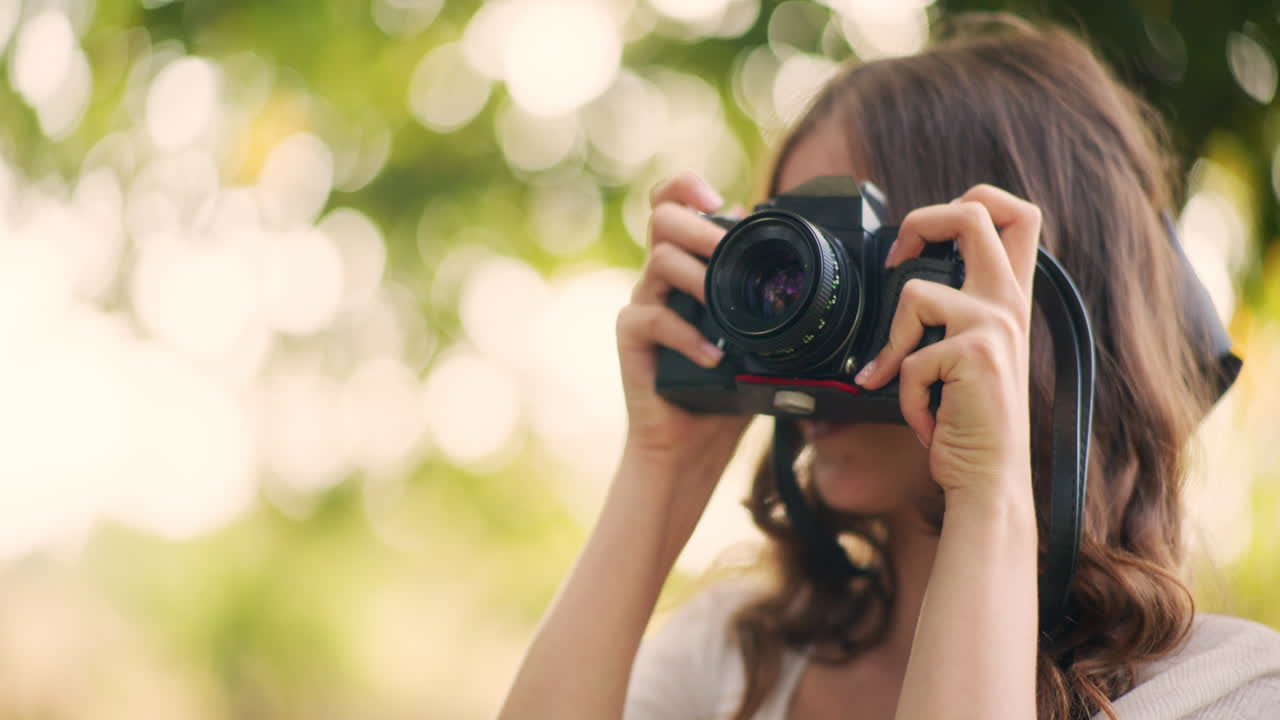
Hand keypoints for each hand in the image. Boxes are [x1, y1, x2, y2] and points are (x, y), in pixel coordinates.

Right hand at [616, 171, 750, 476]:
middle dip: (699, 226)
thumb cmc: (728, 387)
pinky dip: (686, 333)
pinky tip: (712, 356)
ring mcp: (644, 305)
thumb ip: (766, 293)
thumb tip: (807, 259)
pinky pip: (650, 317)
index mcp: (689, 265)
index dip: (687, 187)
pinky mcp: (631, 339)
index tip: (715, 199)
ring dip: (698, 277)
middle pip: (662, 218)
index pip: (672, 203)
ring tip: (721, 308)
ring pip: (658, 260)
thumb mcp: (759, 335)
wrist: (690, 444)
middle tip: (723, 250)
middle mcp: (661, 278)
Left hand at [853, 184, 1038, 500]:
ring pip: (915, 293)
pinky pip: (908, 359)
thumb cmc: (970, 423)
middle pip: (975, 212)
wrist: (989, 480)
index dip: (973, 200)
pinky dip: (906, 397)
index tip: (929, 239)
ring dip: (895, 347)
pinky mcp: (974, 355)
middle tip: (897, 261)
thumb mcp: (967, 357)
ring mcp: (995, 326)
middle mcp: (1009, 305)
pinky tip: (927, 419)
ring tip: (912, 387)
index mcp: (1009, 300)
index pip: (1018, 215)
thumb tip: (902, 278)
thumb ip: (952, 316)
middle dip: (921, 221)